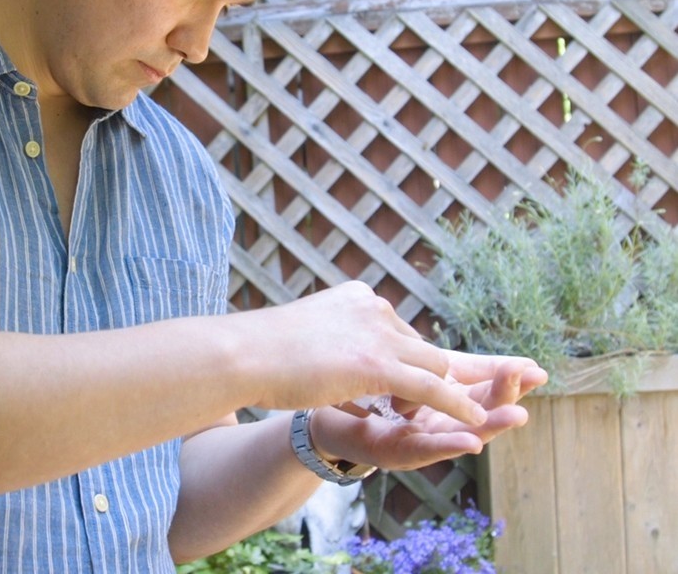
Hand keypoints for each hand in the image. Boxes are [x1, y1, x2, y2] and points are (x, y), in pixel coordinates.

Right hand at [246, 282, 504, 426]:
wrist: (243, 353)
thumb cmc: (261, 350)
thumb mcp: (305, 332)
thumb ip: (329, 336)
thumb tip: (331, 353)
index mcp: (356, 298)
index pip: (396, 330)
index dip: (405, 360)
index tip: (412, 380)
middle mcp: (373, 307)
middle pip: (421, 346)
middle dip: (429, 376)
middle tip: (419, 407)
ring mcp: (377, 334)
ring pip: (432, 365)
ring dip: (438, 394)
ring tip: (424, 420)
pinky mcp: (378, 363)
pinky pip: (432, 386)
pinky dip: (457, 405)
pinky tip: (475, 421)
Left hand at [309, 353, 548, 468]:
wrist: (316, 416)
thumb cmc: (345, 387)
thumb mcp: (375, 362)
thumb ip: (405, 350)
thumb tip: (418, 324)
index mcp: (431, 393)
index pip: (472, 380)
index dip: (502, 373)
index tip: (536, 367)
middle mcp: (434, 419)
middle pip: (475, 404)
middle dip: (503, 392)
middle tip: (536, 376)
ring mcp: (417, 438)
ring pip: (459, 429)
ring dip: (490, 423)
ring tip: (517, 416)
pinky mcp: (397, 454)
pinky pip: (425, 448)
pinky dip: (448, 446)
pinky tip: (472, 442)